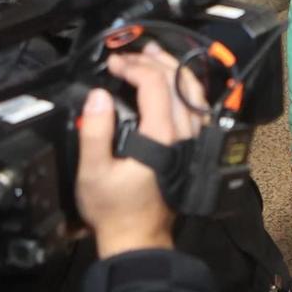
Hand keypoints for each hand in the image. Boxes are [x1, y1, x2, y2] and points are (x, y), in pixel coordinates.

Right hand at [78, 43, 203, 257]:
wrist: (137, 237)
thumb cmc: (114, 209)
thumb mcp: (93, 171)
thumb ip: (95, 131)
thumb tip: (98, 95)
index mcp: (162, 137)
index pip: (155, 85)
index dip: (134, 67)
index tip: (113, 63)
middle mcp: (184, 135)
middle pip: (177, 83)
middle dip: (153, 62)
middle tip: (131, 53)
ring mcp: (193, 142)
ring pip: (193, 94)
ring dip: (174, 71)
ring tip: (155, 56)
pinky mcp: (193, 149)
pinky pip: (198, 110)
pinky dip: (186, 90)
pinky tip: (175, 85)